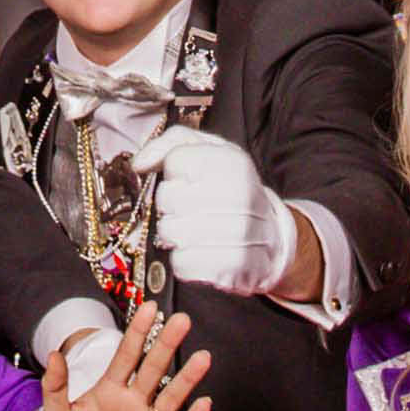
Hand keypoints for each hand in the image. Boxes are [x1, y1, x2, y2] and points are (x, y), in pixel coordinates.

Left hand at [37, 297, 213, 410]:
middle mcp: (133, 404)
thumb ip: (55, 387)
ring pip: (171, 398)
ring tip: (202, 358)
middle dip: (166, 345)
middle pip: (153, 369)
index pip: (126, 356)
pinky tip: (204, 403)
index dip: (137, 332)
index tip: (150, 308)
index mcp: (109, 391)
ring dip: (187, 379)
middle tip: (182, 320)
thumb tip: (52, 354)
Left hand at [147, 128, 294, 297]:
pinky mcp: (231, 266)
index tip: (189, 180)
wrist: (270, 235)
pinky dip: (183, 260)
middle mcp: (238, 194)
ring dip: (175, 233)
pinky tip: (200, 251)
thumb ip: (169, 144)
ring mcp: (237, 232)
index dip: (174, 173)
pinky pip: (180, 263)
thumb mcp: (207, 151)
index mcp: (232, 161)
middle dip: (170, 205)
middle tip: (188, 208)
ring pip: (170, 231)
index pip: (175, 161)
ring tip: (194, 230)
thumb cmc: (229, 190)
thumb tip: (139, 163)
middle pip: (167, 199)